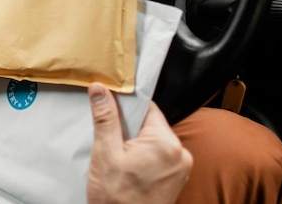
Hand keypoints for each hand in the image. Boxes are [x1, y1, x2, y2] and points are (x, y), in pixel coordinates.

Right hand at [87, 82, 191, 203]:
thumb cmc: (117, 199)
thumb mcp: (105, 153)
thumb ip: (106, 118)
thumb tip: (101, 89)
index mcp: (166, 143)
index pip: (147, 107)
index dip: (126, 105)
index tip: (110, 105)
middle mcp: (180, 153)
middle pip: (150, 123)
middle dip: (128, 126)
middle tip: (109, 136)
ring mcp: (181, 167)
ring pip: (153, 139)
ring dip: (134, 141)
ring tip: (117, 154)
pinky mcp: (176, 178)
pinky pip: (158, 155)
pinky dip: (142, 155)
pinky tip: (126, 166)